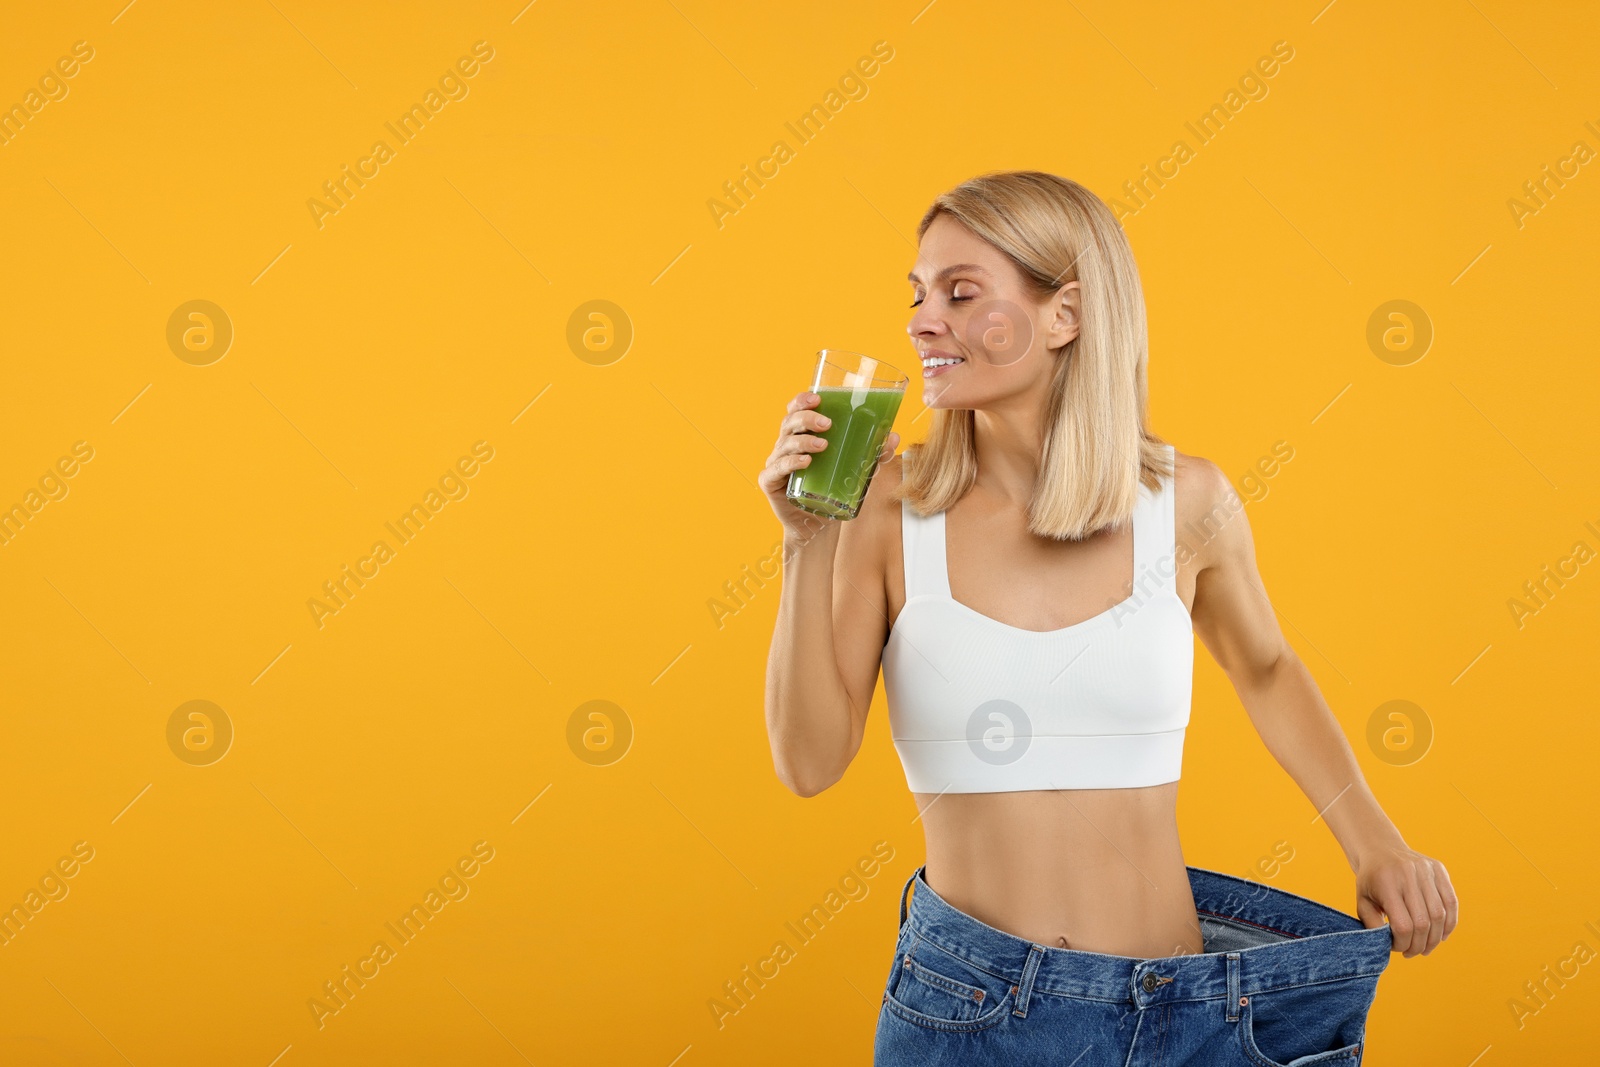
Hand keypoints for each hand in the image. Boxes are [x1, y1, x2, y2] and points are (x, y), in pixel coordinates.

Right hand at [758, 389, 899, 535]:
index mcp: (801, 436)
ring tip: (823, 445)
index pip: (795, 411)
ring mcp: (776, 464)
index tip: (817, 398)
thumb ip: (873, 454)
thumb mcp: (857, 470)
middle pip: (789, 423)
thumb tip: (893, 437)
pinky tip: (805, 462)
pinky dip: (790, 463)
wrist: (818, 524)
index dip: (801, 400)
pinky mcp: (771, 483)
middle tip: (826, 423)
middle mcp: (785, 446)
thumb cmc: (833, 490)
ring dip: (802, 441)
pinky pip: (777, 469)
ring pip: (784, 444)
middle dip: (805, 418)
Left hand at [1353, 841, 1458, 956]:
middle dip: (1420, 944)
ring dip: (1436, 938)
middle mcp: (1408, 874)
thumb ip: (1371, 924)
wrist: (1380, 849)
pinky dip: (1450, 923)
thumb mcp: (1362, 901)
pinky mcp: (1439, 869)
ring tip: (1427, 948)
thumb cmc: (1371, 881)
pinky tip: (1441, 935)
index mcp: (1385, 883)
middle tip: (1414, 953)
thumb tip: (1387, 945)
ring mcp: (1426, 870)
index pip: (1403, 925)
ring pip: (1440, 915)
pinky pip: (1451, 902)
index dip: (1403, 944)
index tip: (1397, 949)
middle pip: (1423, 922)